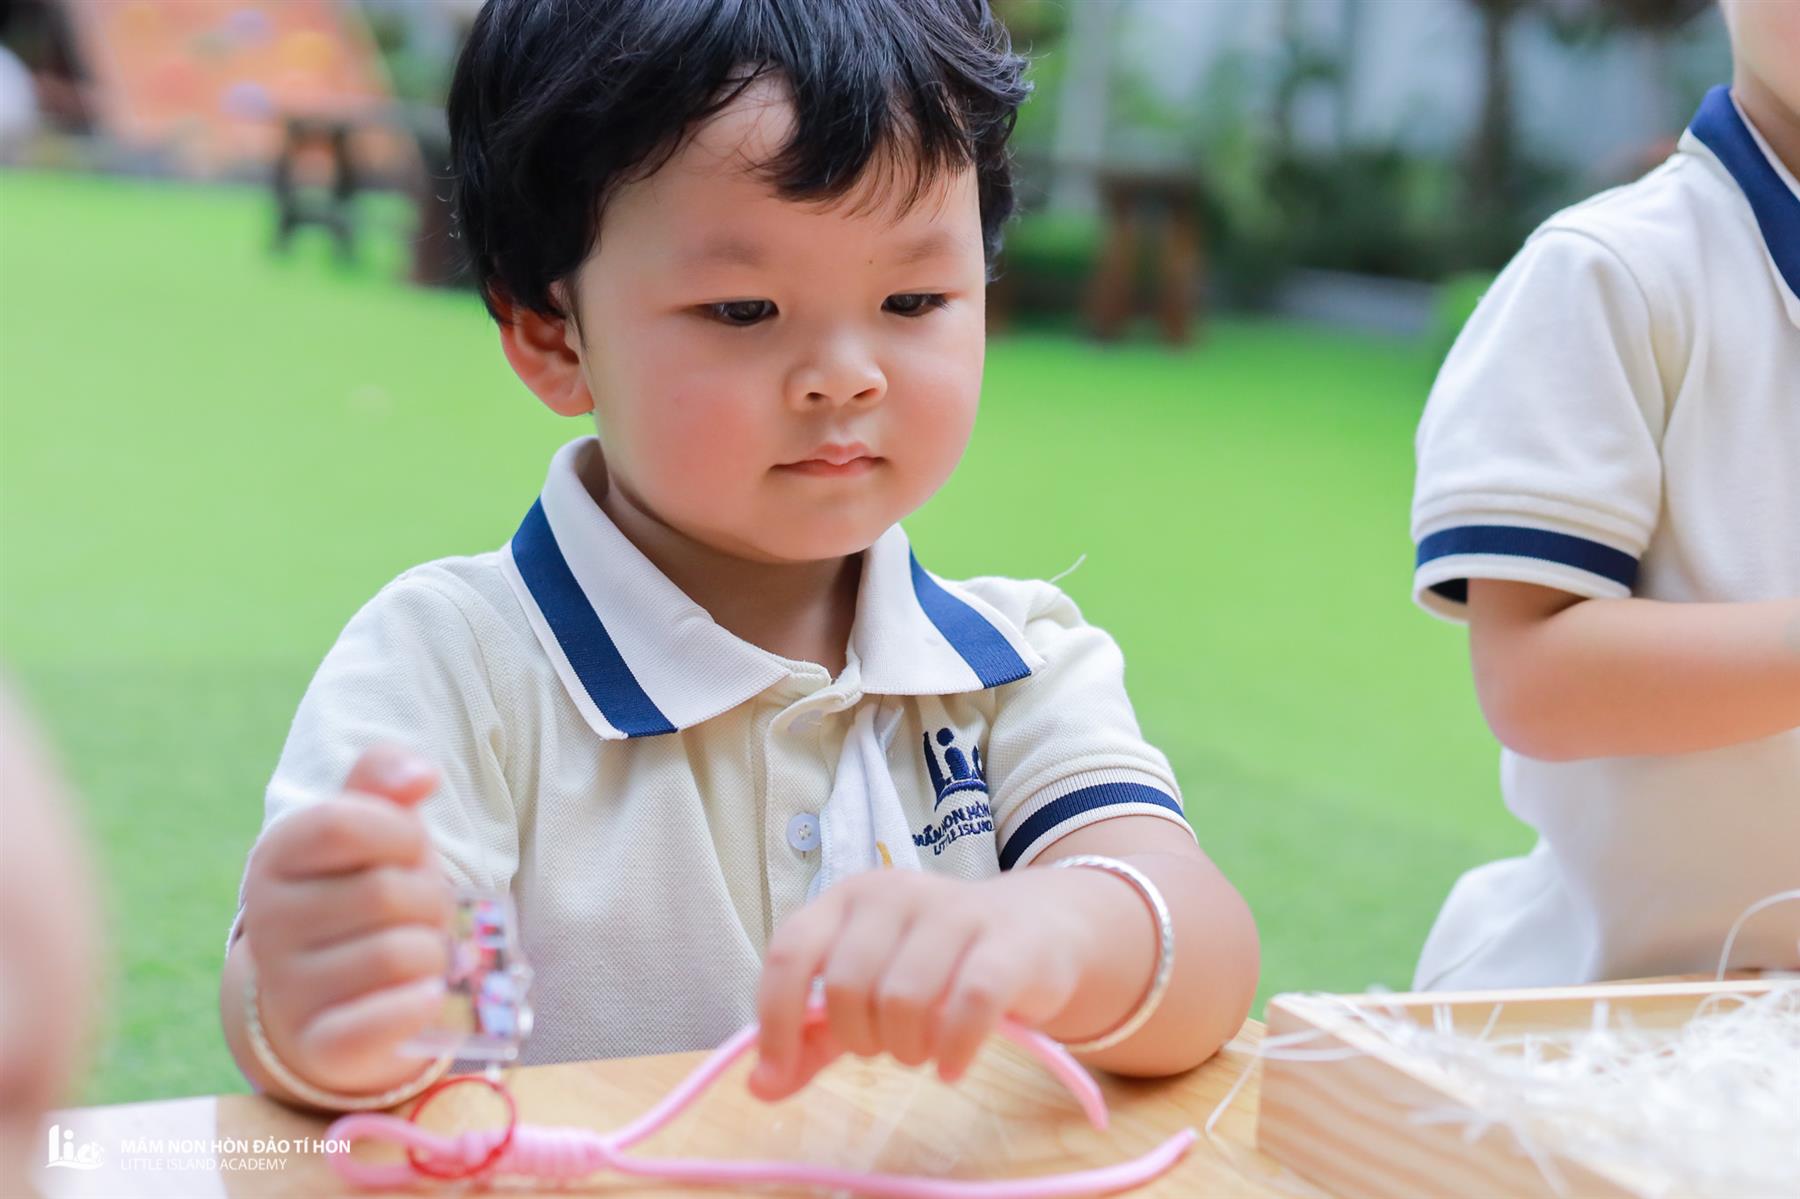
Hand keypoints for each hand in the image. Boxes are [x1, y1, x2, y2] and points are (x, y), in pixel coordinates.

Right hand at [238, 745, 456, 1094]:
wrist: (335, 995)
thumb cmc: (363, 895)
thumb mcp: (372, 830)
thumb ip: (385, 782)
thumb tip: (420, 775)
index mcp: (276, 856)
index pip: (345, 825)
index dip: (402, 835)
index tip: (411, 851)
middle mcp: (267, 922)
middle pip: (388, 893)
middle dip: (431, 899)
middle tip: (422, 913)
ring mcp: (288, 988)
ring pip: (401, 955)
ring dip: (436, 953)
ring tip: (421, 953)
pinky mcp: (319, 1045)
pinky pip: (378, 1024)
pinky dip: (417, 1007)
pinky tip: (425, 996)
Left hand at [749, 868, 1093, 1100]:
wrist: (1040, 926)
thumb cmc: (936, 963)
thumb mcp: (867, 990)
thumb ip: (811, 1039)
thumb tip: (760, 1087)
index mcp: (847, 897)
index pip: (791, 952)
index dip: (774, 1019)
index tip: (777, 1074)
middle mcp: (894, 892)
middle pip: (846, 987)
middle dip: (859, 1039)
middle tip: (887, 1046)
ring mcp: (953, 911)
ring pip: (903, 999)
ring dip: (907, 1048)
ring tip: (924, 1051)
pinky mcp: (1006, 942)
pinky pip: (968, 1006)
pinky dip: (953, 1049)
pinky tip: (953, 1065)